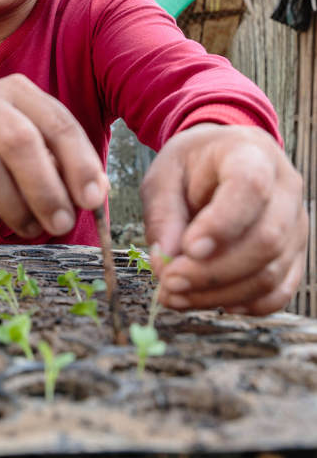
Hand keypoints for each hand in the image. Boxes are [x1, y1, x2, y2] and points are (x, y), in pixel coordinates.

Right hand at [0, 74, 108, 236]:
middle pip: (19, 141)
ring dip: (14, 207)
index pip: (57, 123)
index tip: (92, 201)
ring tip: (30, 229)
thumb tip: (95, 193)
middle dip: (46, 188)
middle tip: (62, 223)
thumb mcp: (38, 148)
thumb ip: (68, 166)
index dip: (79, 163)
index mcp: (18, 93)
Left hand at [141, 124, 307, 315]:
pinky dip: (243, 303)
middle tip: (170, 280)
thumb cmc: (192, 166)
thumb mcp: (164, 175)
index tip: (188, 247)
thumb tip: (165, 262)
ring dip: (219, 293)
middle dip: (213, 271)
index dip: (222, 223)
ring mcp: (296, 224)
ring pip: (270, 273)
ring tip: (175, 294)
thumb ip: (162, 214)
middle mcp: (285, 188)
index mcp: (251, 154)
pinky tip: (208, 299)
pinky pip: (278, 292)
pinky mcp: (294, 254)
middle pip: (266, 239)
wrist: (219, 161)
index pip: (251, 187)